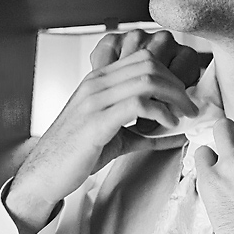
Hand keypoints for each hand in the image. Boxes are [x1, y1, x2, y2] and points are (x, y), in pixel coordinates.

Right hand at [7, 35, 199, 233]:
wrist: (43, 175)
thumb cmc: (78, 154)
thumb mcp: (116, 136)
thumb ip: (145, 132)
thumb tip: (177, 135)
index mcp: (99, 80)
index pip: (142, 57)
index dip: (170, 72)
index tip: (184, 95)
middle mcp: (96, 84)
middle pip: (149, 64)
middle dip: (177, 83)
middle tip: (190, 106)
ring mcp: (95, 100)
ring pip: (147, 80)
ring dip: (174, 96)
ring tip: (184, 115)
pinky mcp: (96, 121)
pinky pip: (138, 104)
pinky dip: (161, 112)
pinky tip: (169, 124)